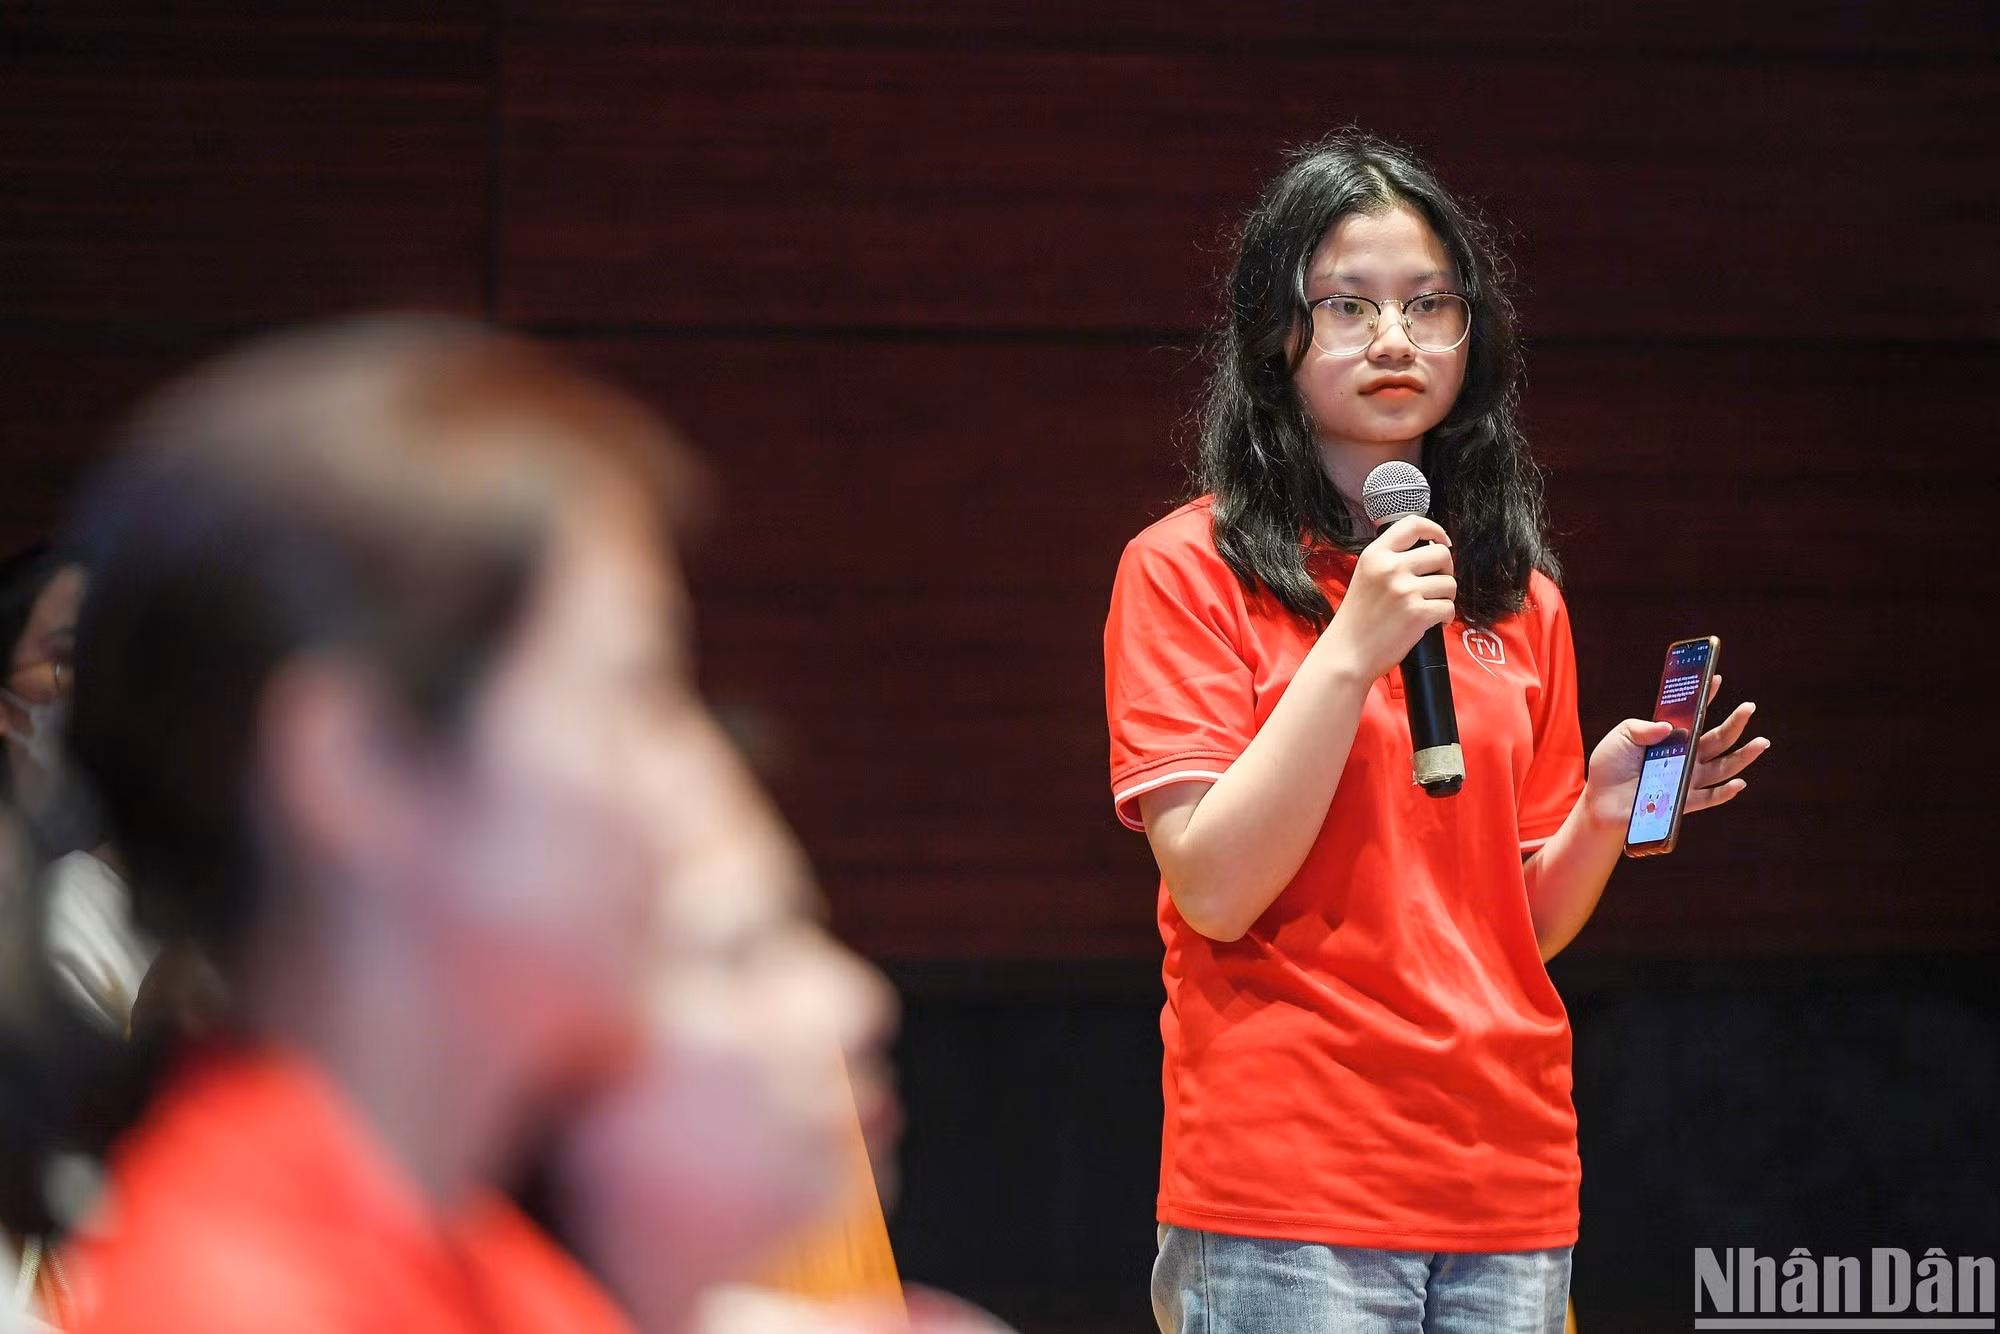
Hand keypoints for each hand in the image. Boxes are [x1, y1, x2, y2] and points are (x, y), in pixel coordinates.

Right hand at [1320, 514, 1455, 681]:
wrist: (1347, 654)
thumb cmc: (1358, 619)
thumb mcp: (1365, 576)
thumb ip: (1391, 560)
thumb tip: (1431, 551)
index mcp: (1375, 555)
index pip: (1413, 524)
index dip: (1435, 530)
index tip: (1442, 542)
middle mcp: (1390, 568)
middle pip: (1441, 554)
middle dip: (1446, 571)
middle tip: (1436, 585)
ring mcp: (1404, 590)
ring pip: (1449, 583)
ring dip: (1445, 597)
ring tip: (1431, 607)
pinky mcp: (1418, 614)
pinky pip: (1449, 607)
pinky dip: (1445, 617)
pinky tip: (1433, 623)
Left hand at [1580, 674, 1770, 830]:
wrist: (1599, 799)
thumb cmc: (1610, 766)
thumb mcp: (1622, 736)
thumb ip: (1642, 727)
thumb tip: (1669, 725)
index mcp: (1672, 738)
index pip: (1696, 716)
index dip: (1706, 697)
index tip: (1716, 678)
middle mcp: (1685, 757)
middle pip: (1717, 740)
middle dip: (1735, 724)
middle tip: (1749, 707)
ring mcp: (1686, 779)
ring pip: (1723, 768)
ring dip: (1743, 756)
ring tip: (1760, 743)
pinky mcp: (1682, 802)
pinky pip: (1709, 798)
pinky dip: (1725, 793)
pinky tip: (1739, 783)